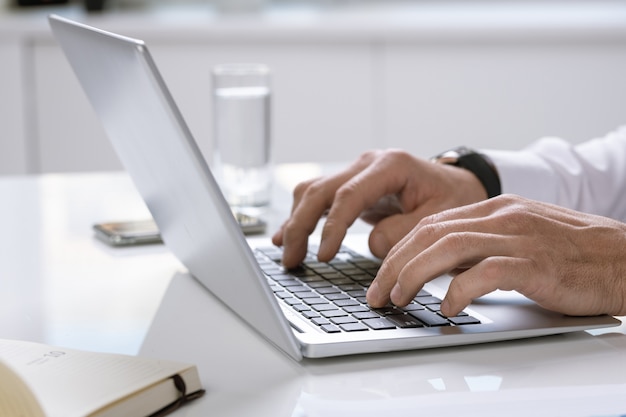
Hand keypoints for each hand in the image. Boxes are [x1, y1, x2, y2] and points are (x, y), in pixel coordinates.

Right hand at [272, 149, 486, 267]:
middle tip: (292, 259)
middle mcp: (368, 163)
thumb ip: (403, 232)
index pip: (349, 194)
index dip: (332, 226)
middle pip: (321, 190)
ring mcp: (357, 172)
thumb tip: (370, 245)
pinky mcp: (352, 185)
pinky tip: (286, 236)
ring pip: (313, 191)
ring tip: (287, 254)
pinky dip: (301, 217)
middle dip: (301, 226)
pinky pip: (319, 198)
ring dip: (296, 222)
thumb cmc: (453, 200)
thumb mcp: (439, 218)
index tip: (324, 256)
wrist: (458, 185)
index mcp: (391, 165)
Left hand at [367, 194, 625, 316]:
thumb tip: (439, 270)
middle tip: (378, 293)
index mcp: (495, 208)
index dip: (400, 250)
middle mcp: (502, 216)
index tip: (382, 275)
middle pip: (430, 233)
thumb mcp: (519, 240)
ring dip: (414, 275)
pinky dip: (459, 292)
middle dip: (395, 264)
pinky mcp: (536, 264)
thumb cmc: (573, 255)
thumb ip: (480, 247)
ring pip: (448, 248)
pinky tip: (448, 309)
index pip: (431, 224)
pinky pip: (485, 273)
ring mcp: (519, 237)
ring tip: (398, 299)